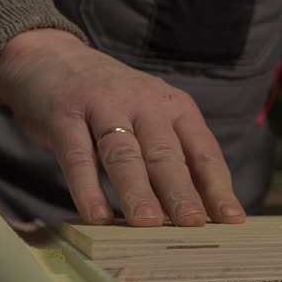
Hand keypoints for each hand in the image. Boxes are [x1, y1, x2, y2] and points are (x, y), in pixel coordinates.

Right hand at [0, 29, 244, 226]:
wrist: (49, 56)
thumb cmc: (112, 102)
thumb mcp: (151, 118)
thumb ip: (173, 157)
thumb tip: (202, 212)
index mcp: (175, 108)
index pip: (203, 151)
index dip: (218, 186)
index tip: (232, 219)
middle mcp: (145, 103)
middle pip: (166, 154)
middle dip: (181, 191)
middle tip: (193, 224)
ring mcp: (103, 106)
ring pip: (125, 154)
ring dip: (137, 191)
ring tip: (148, 223)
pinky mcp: (64, 115)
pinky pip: (77, 155)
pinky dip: (87, 188)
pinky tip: (96, 216)